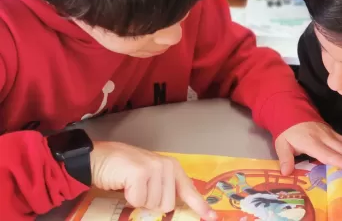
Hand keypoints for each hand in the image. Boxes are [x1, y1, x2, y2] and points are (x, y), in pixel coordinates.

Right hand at [90, 142, 216, 219]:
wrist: (98, 158)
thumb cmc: (122, 170)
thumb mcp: (149, 177)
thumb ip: (164, 189)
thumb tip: (172, 208)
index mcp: (172, 167)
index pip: (189, 190)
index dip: (200, 206)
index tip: (212, 218)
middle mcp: (167, 166)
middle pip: (167, 205)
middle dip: (151, 204)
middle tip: (138, 189)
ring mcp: (155, 168)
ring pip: (153, 205)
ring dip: (138, 201)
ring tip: (130, 185)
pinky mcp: (141, 173)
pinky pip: (139, 201)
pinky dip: (129, 198)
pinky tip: (124, 184)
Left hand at [275, 122, 341, 175]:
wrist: (293, 113)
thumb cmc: (288, 133)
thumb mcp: (281, 145)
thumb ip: (285, 158)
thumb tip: (285, 173)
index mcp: (311, 142)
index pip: (327, 153)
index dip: (340, 159)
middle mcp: (325, 137)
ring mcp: (333, 135)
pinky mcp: (337, 134)